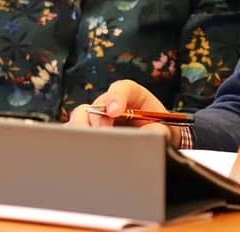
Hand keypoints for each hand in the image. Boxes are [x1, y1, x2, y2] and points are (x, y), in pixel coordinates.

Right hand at [66, 80, 180, 146]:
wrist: (156, 144)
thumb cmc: (160, 132)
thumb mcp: (166, 130)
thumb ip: (160, 129)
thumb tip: (148, 133)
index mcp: (132, 96)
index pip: (122, 88)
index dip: (116, 97)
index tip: (115, 111)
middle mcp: (111, 104)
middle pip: (96, 104)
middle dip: (97, 120)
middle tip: (103, 135)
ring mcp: (97, 118)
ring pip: (80, 117)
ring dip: (83, 130)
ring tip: (91, 145)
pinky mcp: (87, 132)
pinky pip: (73, 133)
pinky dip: (74, 140)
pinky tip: (80, 151)